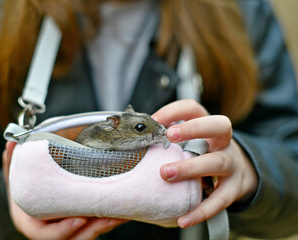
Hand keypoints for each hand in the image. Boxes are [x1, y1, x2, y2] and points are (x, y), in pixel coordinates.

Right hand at [2, 141, 125, 239]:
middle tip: (111, 217)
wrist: (26, 201)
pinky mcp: (80, 228)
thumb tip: (11, 142)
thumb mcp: (14, 177)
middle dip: (93, 229)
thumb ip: (11, 162)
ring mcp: (67, 231)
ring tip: (121, 214)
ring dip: (105, 226)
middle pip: (73, 239)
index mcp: (33, 224)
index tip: (79, 220)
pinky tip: (122, 213)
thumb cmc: (23, 191)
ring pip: (87, 235)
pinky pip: (94, 228)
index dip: (63, 229)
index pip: (46, 235)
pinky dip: (107, 221)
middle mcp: (51, 232)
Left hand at [152, 100, 258, 227]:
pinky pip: (220, 200)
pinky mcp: (234, 188)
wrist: (235, 173)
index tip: (154, 120)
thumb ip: (168, 141)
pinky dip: (201, 210)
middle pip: (219, 126)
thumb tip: (134, 141)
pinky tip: (182, 218)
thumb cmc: (201, 154)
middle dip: (194, 129)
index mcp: (207, 127)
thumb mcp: (190, 143)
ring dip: (192, 167)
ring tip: (166, 174)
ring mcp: (232, 164)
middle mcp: (223, 142)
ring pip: (218, 161)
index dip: (176, 110)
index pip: (195, 109)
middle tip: (169, 136)